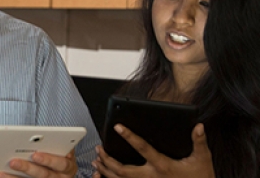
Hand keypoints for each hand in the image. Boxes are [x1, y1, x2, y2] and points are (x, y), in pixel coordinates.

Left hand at [0, 148, 77, 177]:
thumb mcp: (62, 150)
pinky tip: (0, 177)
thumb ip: (53, 143)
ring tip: (0, 173)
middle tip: (12, 161)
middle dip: (27, 168)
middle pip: (43, 174)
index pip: (61, 163)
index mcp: (68, 166)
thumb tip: (38, 136)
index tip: (35, 154)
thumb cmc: (59, 155)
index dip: (48, 159)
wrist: (61, 173)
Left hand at [92, 123, 214, 177]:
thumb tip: (199, 126)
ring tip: (97, 161)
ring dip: (106, 171)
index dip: (129, 136)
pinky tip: (105, 175)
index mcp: (163, 166)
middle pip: (123, 170)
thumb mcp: (203, 160)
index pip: (143, 148)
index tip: (118, 126)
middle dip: (108, 159)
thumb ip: (199, 142)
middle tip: (99, 149)